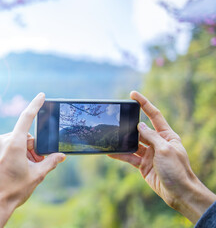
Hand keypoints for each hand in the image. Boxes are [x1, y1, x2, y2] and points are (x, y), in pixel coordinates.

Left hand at [0, 93, 65, 227]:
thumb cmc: (14, 191)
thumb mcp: (37, 176)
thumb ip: (50, 162)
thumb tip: (61, 156)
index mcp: (13, 143)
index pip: (26, 117)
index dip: (35, 105)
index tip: (41, 95)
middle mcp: (0, 140)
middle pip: (22, 135)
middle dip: (32, 146)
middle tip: (35, 161)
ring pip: (12, 141)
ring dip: (21, 150)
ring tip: (23, 168)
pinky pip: (2, 147)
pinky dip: (10, 153)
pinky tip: (11, 169)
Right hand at [109, 91, 215, 222]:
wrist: (179, 193)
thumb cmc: (177, 170)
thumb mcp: (165, 150)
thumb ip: (151, 136)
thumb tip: (139, 126)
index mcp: (167, 135)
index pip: (154, 115)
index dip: (144, 103)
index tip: (133, 94)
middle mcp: (157, 142)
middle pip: (141, 129)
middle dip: (129, 124)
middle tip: (117, 118)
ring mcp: (149, 154)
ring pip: (133, 143)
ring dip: (122, 140)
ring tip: (110, 135)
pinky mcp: (142, 164)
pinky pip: (129, 156)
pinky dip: (120, 154)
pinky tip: (110, 152)